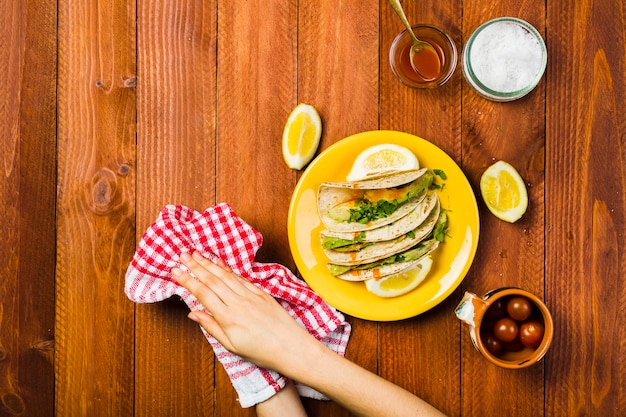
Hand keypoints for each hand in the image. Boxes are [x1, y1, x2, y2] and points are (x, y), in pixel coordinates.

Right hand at [172, 251, 315, 370]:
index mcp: (228, 318)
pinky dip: (228, 269)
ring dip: (209, 264)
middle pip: (212, 280)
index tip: (175, 271)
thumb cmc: (262, 351)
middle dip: (195, 266)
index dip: (187, 280)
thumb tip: (193, 313)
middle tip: (182, 255)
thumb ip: (212, 327)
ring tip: (196, 254)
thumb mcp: (232, 345)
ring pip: (226, 276)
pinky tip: (219, 263)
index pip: (203, 294)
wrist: (291, 347)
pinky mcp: (261, 293)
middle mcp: (239, 303)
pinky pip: (241, 278)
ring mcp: (251, 296)